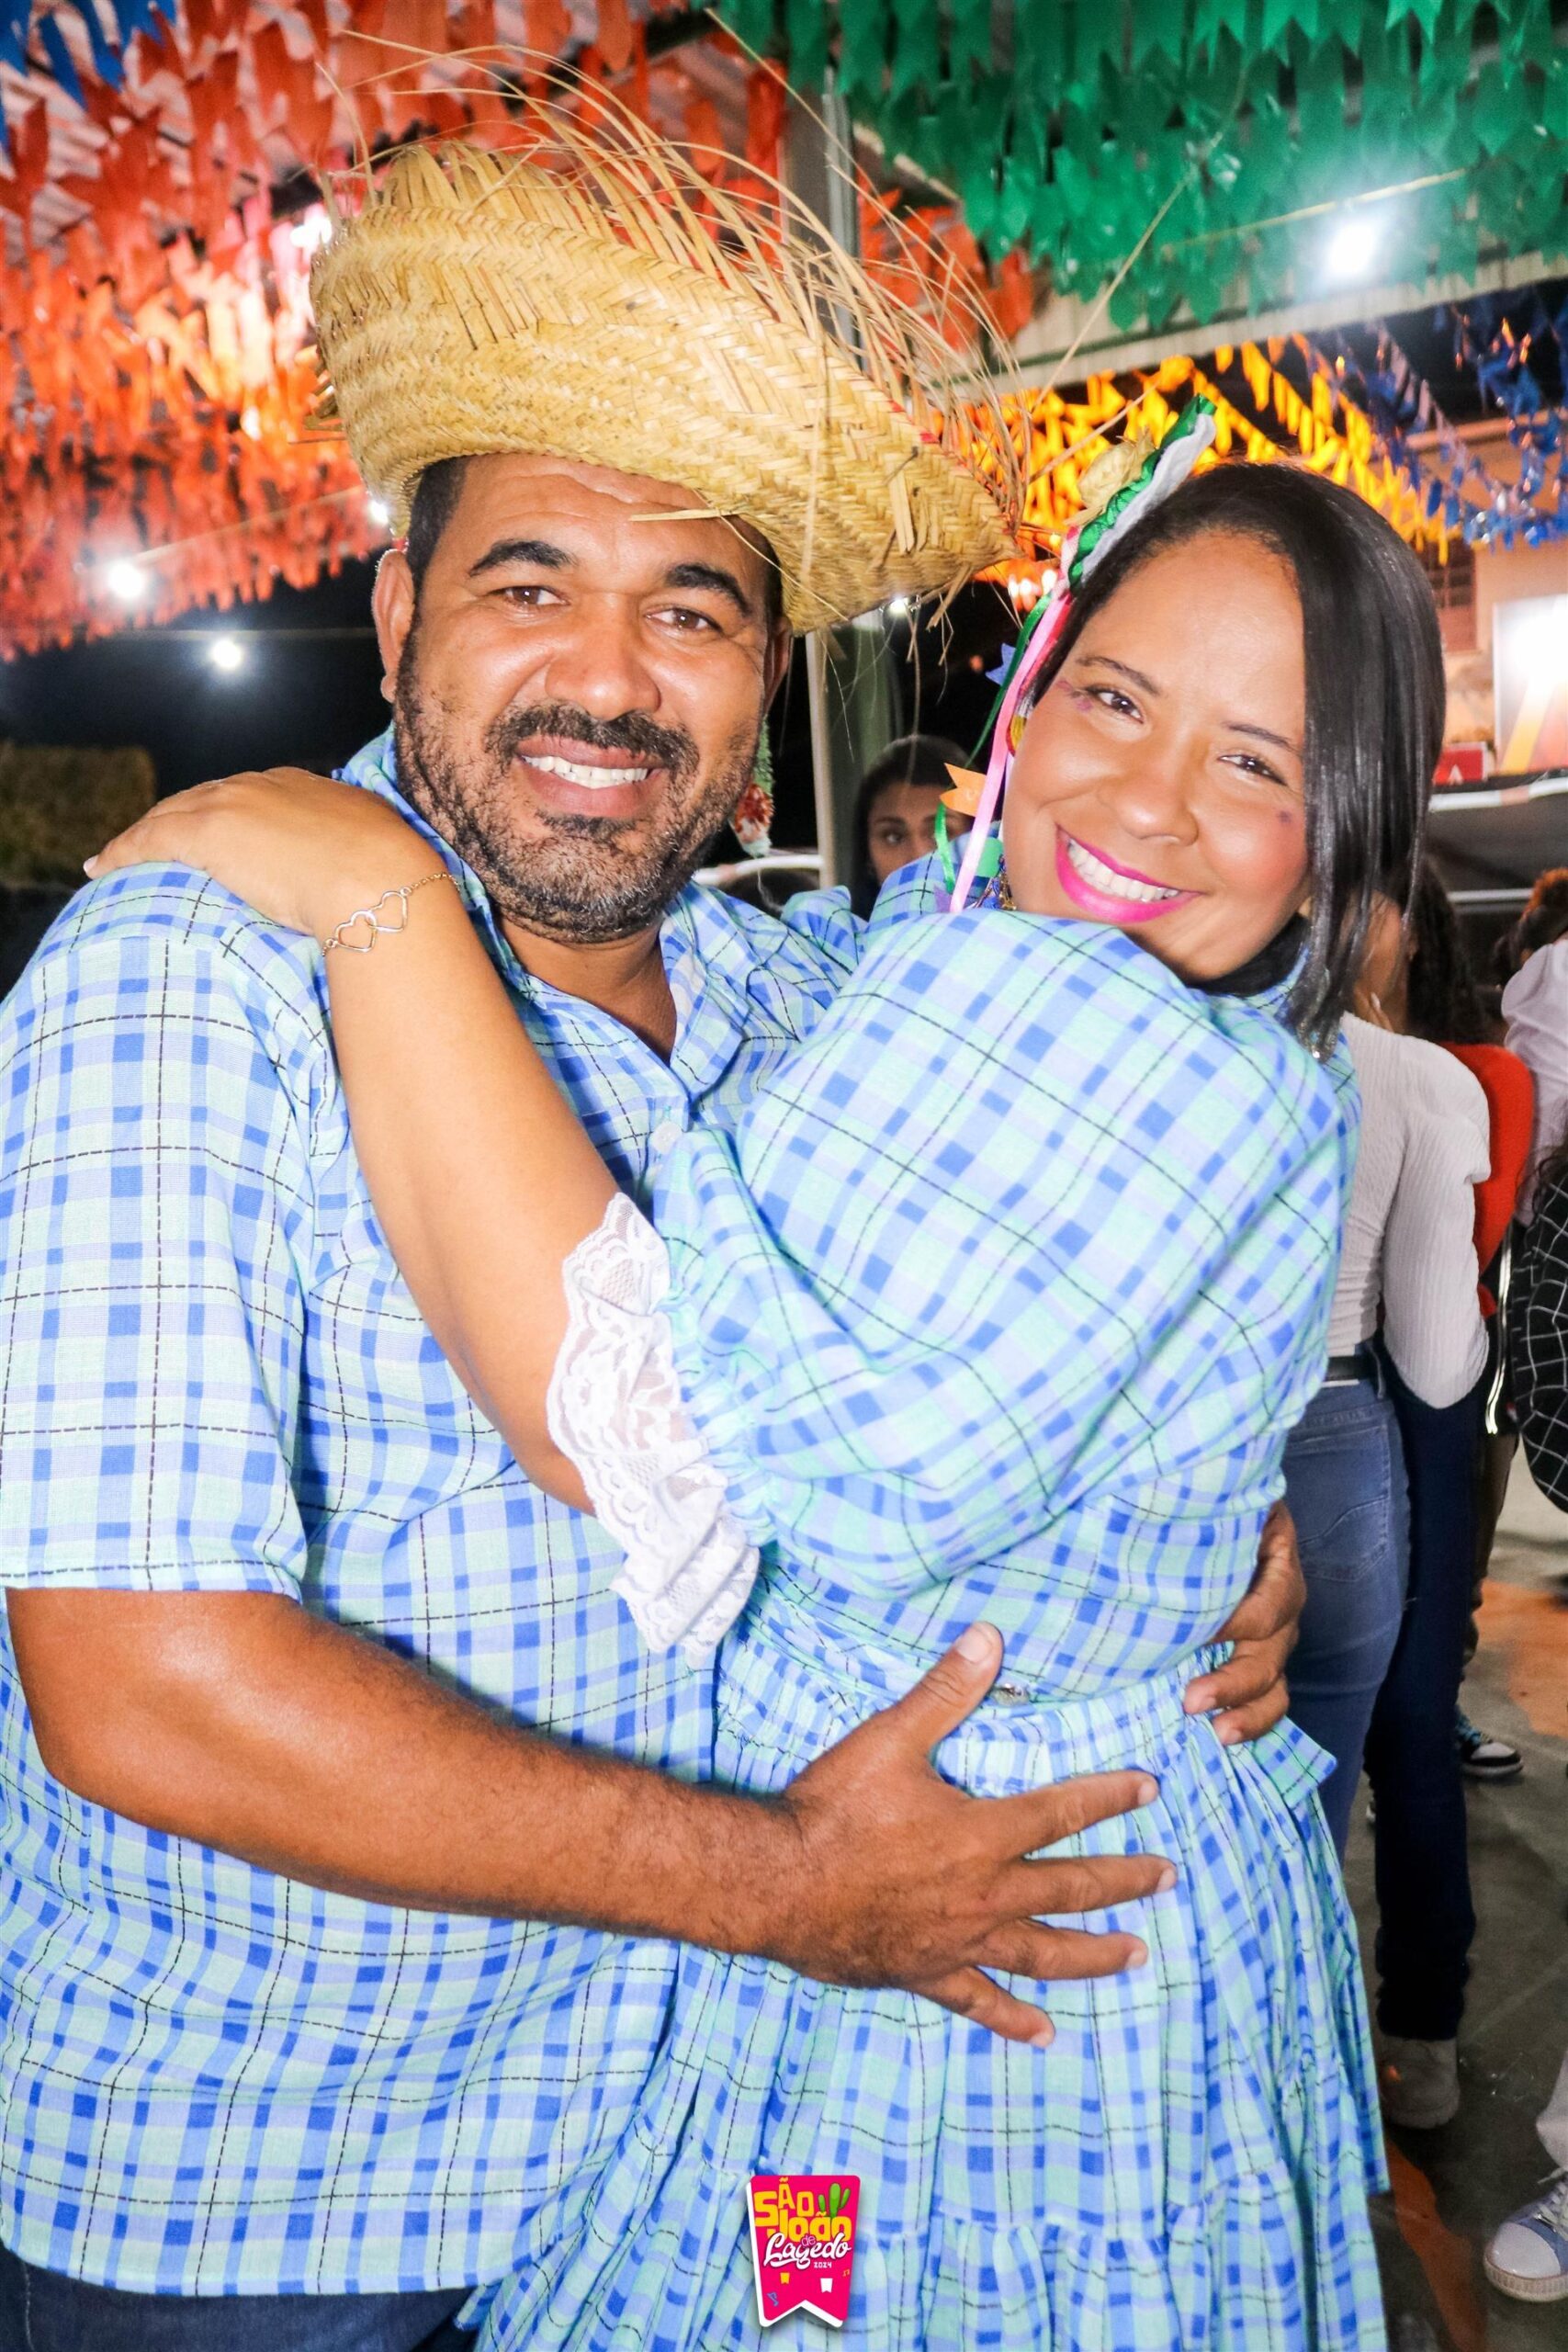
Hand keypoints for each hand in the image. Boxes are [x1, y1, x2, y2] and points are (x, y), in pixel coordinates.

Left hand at [85, 768, 434, 944]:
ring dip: (144, 834)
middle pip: (206, 797)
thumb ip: (364, 861)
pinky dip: (123, 850)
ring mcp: (234, 804)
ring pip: (172, 813)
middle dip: (180, 817)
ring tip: (120, 855)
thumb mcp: (384, 859)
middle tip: (157, 842)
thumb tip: (379, 885)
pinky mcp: (207, 832)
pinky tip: (102, 866)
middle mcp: (265, 785)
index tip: (219, 836)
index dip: (229, 814)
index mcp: (308, 789)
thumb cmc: (394, 884)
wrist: (380, 883)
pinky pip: (150, 838)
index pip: (253, 796)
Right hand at [765, 1624, 1171, 2046]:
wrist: (777, 1885)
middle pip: (1071, 1888)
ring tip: (1136, 1957)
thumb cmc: (832, 1810)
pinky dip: (1014, 2020)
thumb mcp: (888, 1739)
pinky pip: (981, 2001)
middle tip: (1169, 1877)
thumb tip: (989, 1638)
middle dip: (1124, 1880)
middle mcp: (984, 1895)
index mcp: (981, 1835)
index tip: (1150, 1790)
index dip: (1109, 1797)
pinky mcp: (927, 1974)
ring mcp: (959, 1941)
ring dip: (1094, 1954)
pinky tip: (1043, 2034)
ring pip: (1043, 1953)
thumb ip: (943, 1692)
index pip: (1062, 1812)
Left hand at [1183, 1500, 1302, 1743]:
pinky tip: (1220, 1739)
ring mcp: (1274, 1639)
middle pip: (1270, 1653)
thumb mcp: (1212, 1500)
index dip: (1236, 1623)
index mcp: (1278, 1563)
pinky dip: (1248, 1721)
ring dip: (1248, 1713)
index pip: (1270, 1602)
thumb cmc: (1205, 1507)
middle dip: (1233, 1681)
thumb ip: (1202, 1513)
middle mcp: (1283, 1606)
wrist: (1209, 1517)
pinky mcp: (1259, 1662)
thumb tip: (1164, 1522)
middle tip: (1192, 1700)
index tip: (1194, 1635)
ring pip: (1274, 1685)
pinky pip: (1266, 1699)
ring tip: (1218, 1733)